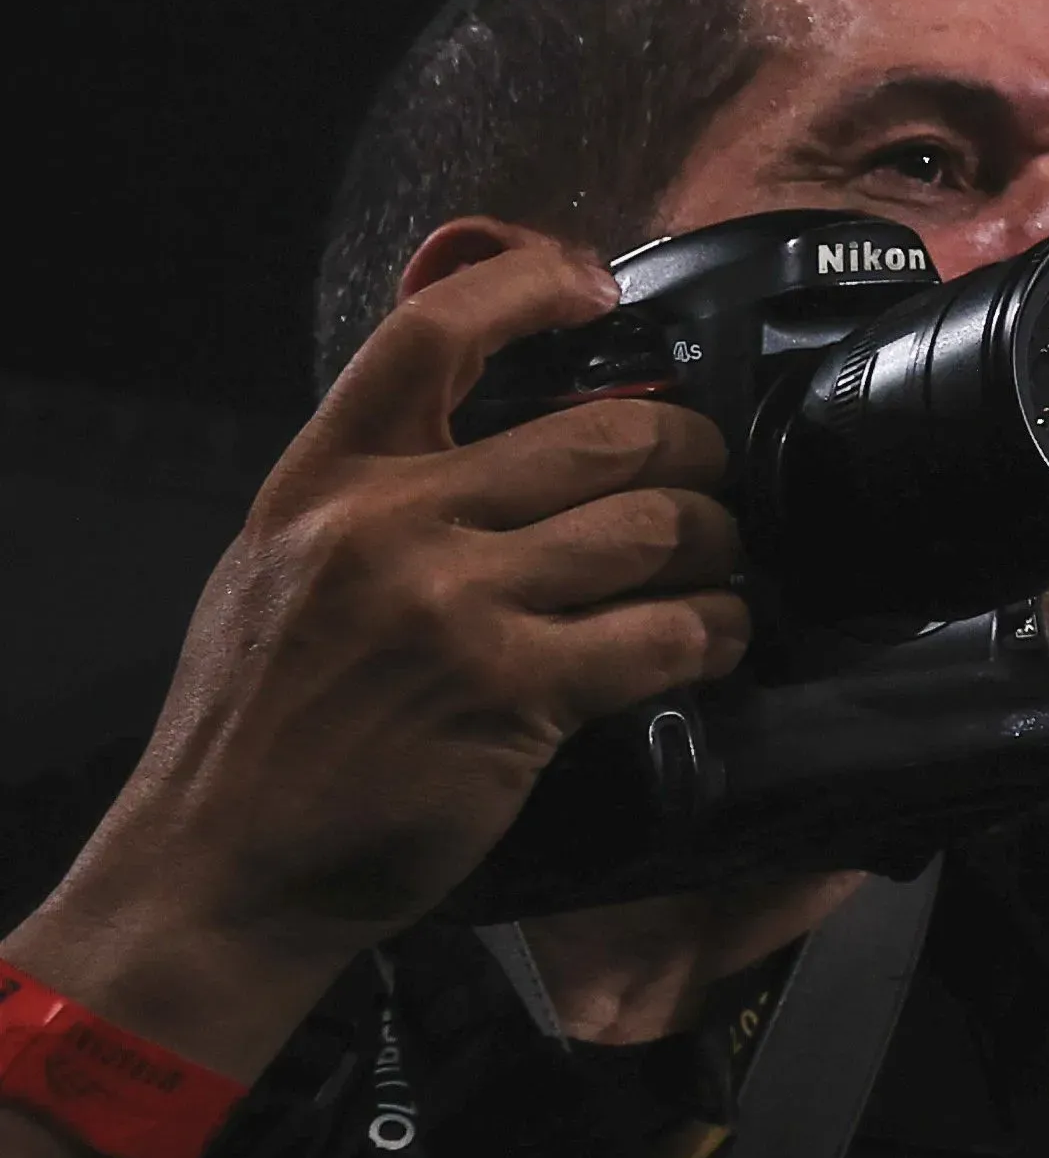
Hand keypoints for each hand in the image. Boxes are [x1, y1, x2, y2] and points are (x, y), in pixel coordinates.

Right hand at [0, 237, 742, 1080]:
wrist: (216, 873)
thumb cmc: (252, 728)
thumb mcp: (274, 569)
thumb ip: (371, 495)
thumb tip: (492, 431)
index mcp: (323, 483)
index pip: (432, 335)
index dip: (531, 285)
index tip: (595, 284)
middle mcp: (390, 527)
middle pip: (605, 434)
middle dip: (691, 448)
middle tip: (713, 474)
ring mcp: (455, 609)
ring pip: (655, 527)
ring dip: (718, 543)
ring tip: (724, 563)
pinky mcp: (512, 693)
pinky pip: (663, 635)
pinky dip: (714, 632)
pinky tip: (719, 638)